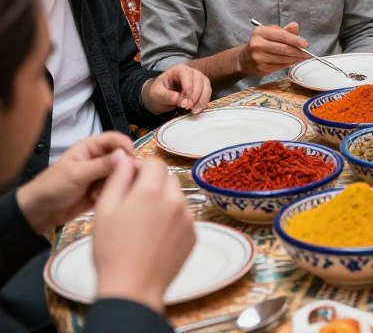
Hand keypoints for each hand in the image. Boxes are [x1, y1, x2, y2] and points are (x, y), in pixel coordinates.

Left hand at [15, 132, 134, 232]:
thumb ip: (102, 164)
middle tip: (117, 181)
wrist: (41, 211)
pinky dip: (110, 193)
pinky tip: (96, 199)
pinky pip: (116, 188)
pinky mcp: (102, 189)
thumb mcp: (78, 174)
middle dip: (121, 169)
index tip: (130, 160)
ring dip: (113, 184)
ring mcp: (101, 175)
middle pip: (122, 158)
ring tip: (98, 194)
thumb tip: (126, 155)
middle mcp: (99, 158)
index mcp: (91, 147)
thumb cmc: (54, 186)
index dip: (125, 147)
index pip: (115, 139)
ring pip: (121, 174)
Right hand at [93, 151, 193, 312]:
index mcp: (152, 190)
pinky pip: (184, 218)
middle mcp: (176, 200)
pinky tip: (155, 238)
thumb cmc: (112, 250)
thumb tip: (124, 157)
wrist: (132, 288)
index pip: (154, 162)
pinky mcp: (194, 235)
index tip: (130, 180)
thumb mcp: (105, 210)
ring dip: (164, 203)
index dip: (141, 168)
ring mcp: (188, 218)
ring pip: (176, 198)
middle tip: (134, 204)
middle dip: (153, 185)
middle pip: (167, 179)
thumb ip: (118, 178)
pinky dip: (172, 221)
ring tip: (144, 225)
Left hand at [142, 63, 211, 114]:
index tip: (185, 101)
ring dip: (202, 100)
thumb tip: (184, 102)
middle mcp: (191, 71)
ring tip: (194, 111)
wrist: (161, 96)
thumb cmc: (158, 92)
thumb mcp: (157, 94)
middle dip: (195, 96)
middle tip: (189, 107)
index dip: (188, 88)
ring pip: (206, 87)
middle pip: (199, 81)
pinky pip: (208, 93)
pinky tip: (198, 109)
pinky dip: (204, 102)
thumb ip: (168, 96)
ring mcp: (198, 78)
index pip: (187, 75)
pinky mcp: (203, 87)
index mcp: (178, 70)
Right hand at [239, 21, 308, 75]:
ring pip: (283, 59)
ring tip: (303, 57)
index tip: (305, 44)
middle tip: (307, 53)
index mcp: (260, 32)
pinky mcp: (260, 68)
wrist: (244, 59)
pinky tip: (293, 61)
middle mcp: (257, 44)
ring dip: (295, 59)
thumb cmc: (261, 43)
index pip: (281, 35)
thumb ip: (284, 30)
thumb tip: (295, 26)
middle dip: (298, 51)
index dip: (295, 40)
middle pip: (283, 49)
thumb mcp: (271, 32)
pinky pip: (279, 66)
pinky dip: (289, 64)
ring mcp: (258, 58)